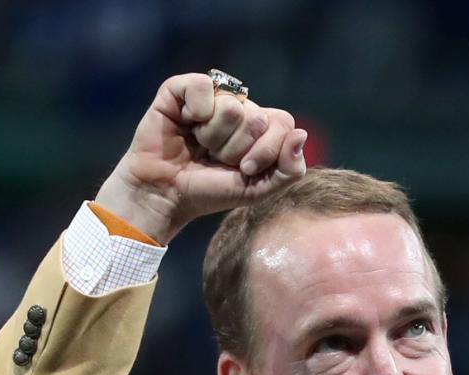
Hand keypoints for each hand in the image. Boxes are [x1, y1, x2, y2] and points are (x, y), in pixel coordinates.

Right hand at [94, 72, 307, 243]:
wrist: (167, 195)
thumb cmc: (210, 191)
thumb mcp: (257, 189)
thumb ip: (289, 170)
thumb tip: (301, 134)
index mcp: (259, 127)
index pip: (283, 122)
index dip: (266, 150)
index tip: (244, 170)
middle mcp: (238, 107)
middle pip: (257, 118)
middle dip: (236, 149)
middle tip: (216, 158)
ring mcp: (211, 96)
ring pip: (232, 107)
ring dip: (214, 137)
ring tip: (198, 145)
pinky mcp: (181, 89)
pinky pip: (203, 86)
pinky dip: (196, 112)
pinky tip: (186, 124)